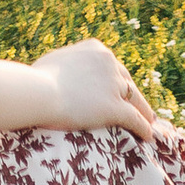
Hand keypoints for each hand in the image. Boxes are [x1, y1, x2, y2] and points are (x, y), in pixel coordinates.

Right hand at [28, 38, 159, 140]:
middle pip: (128, 82)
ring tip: (148, 122)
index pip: (113, 66)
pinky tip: (147, 136)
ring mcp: (114, 85)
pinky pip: (135, 119)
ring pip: (136, 100)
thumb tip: (59, 73)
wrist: (39, 91)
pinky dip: (143, 128)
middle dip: (133, 95)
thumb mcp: (54, 62)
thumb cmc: (36, 79)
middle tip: (140, 106)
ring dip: (143, 112)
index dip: (118, 80)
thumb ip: (66, 66)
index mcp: (96, 49)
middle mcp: (109, 62)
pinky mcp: (115, 107)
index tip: (121, 89)